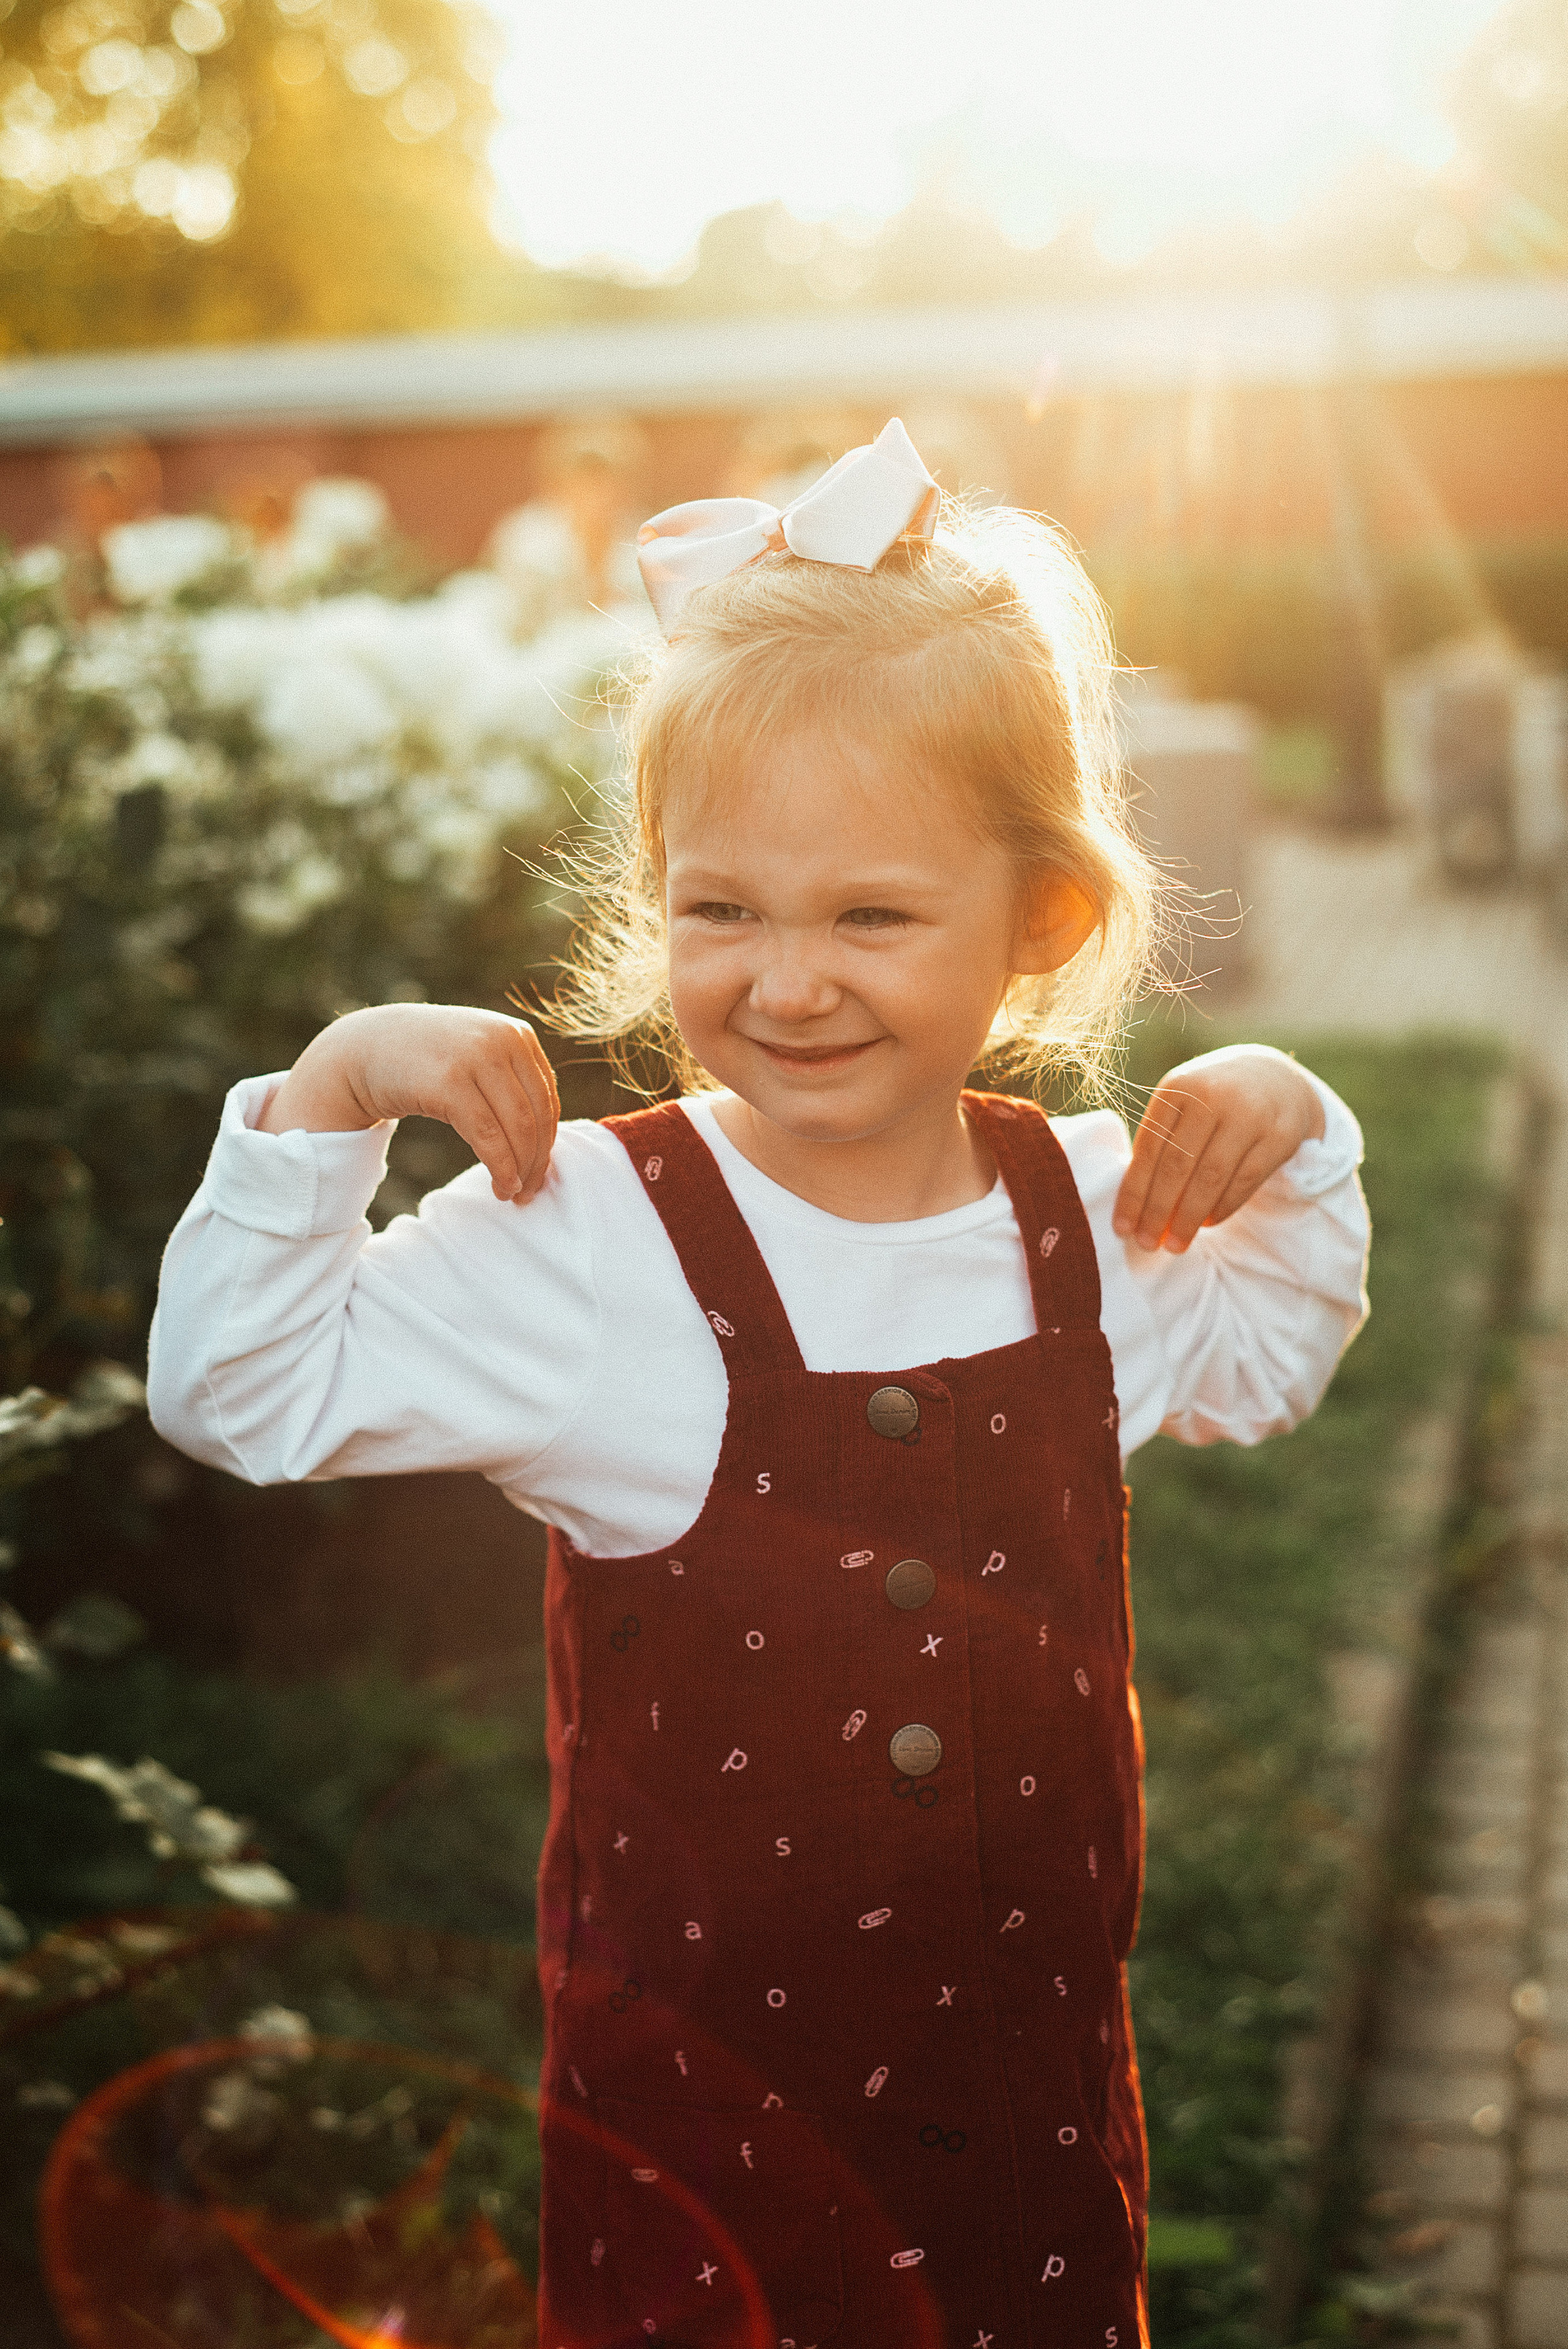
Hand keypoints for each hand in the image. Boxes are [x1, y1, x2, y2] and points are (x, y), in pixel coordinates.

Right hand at [259, 1004, 559, 1203]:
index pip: (547, 1099)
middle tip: (530, 1193)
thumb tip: (546, 1142)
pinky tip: (500, 1184)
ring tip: (512, 1193)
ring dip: (520, 1168)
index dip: (548, 1142)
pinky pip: (487, 1135)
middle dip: (537, 1161)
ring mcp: (476, 1057)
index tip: (540, 1174)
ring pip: (517, 1127)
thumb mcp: (477, 1059)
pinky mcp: (449, 1081)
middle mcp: (502, 1040)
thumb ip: (511, 1085)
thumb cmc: (425, 1062)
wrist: (364, 1048)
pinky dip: (500, 1166)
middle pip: (537, 1115)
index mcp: (517, 1034)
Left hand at [1112, 1052, 1324, 1252]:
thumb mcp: (1182, 1104)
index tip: (1122, 1228)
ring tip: (1175, 1244)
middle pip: (1177, 1166)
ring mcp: (1249, 1115)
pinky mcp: (1280, 1135)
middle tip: (1147, 1245)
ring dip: (1189, 1218)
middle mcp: (1212, 1096)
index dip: (1134, 1193)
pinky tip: (1207, 1223)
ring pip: (1211, 1178)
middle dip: (1158, 1211)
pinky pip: (1245, 1181)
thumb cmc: (1213, 1100)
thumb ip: (1160, 1142)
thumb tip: (1136, 1206)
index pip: (1148, 1149)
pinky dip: (1222, 1208)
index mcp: (1178, 1088)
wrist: (1275, 1077)